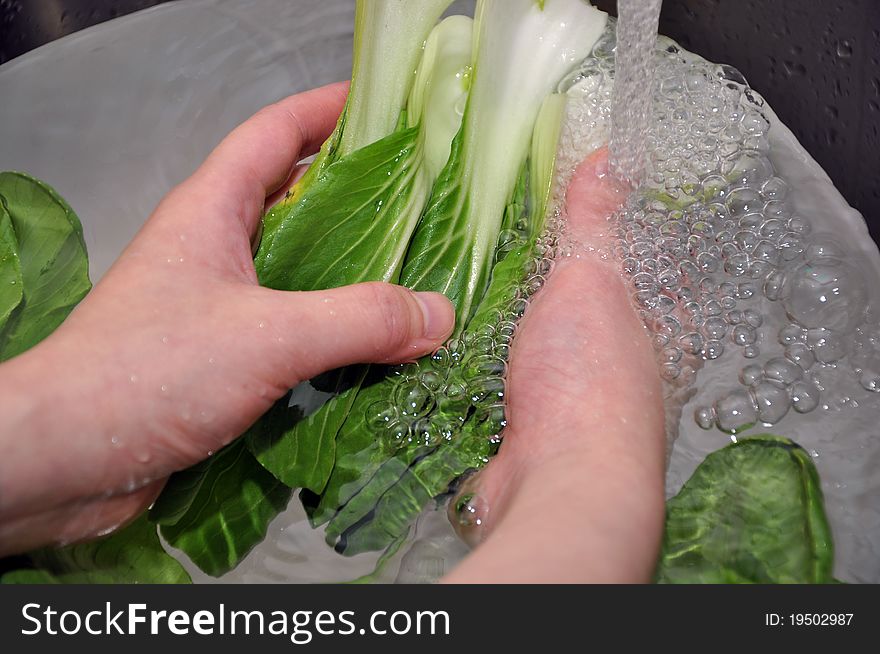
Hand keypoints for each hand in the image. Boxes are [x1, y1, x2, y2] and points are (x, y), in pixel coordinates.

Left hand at [0, 83, 454, 554]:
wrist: (65, 458)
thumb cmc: (152, 372)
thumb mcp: (268, 335)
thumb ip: (359, 320)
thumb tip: (439, 314)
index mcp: (211, 209)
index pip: (275, 132)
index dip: (328, 110)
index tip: (388, 108)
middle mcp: (212, 247)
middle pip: (292, 199)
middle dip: (354, 193)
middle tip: (421, 199)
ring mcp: (213, 303)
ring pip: (295, 269)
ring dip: (349, 271)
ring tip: (414, 274)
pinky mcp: (219, 356)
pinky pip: (290, 326)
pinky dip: (332, 330)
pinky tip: (374, 347)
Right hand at [444, 149, 666, 582]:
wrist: (554, 486)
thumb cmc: (591, 386)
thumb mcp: (594, 280)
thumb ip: (596, 221)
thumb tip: (612, 155)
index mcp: (651, 323)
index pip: (627, 257)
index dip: (593, 225)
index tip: (550, 195)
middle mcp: (614, 362)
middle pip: (569, 298)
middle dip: (532, 269)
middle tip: (484, 226)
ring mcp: (565, 395)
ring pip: (527, 336)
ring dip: (495, 312)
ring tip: (449, 267)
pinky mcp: (520, 421)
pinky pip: (494, 371)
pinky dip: (472, 351)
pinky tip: (441, 327)